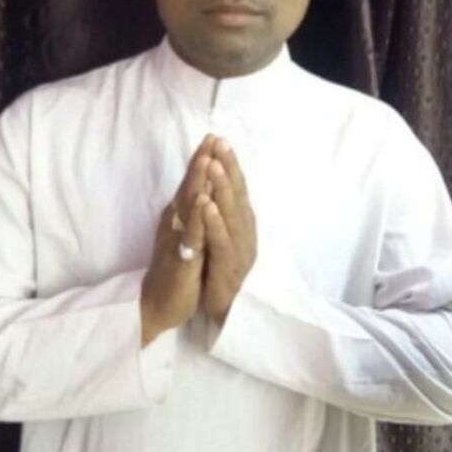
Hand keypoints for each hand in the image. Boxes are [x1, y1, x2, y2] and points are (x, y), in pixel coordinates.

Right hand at [139, 136, 213, 345]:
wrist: (155, 304)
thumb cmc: (174, 270)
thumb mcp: (185, 235)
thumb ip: (190, 213)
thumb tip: (199, 188)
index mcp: (179, 216)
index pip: (192, 183)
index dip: (202, 160)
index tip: (213, 137)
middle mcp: (176, 221)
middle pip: (190, 187)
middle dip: (202, 162)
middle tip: (211, 138)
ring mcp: (177, 238)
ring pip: (189, 206)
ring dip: (198, 182)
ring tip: (207, 159)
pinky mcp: (182, 258)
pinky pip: (192, 236)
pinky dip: (198, 218)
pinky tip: (204, 203)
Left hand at [201, 139, 256, 325]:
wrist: (216, 313)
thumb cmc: (215, 271)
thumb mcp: (216, 237)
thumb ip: (218, 212)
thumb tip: (210, 183)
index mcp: (241, 225)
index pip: (235, 188)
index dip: (228, 164)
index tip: (217, 139)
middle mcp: (244, 234)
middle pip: (237, 195)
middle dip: (227, 167)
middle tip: (218, 142)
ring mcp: (239, 252)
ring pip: (231, 215)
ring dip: (222, 188)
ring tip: (213, 164)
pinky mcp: (228, 270)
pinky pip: (220, 242)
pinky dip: (214, 222)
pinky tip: (207, 205)